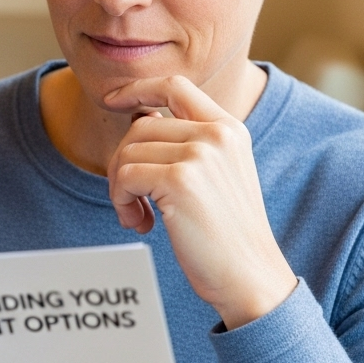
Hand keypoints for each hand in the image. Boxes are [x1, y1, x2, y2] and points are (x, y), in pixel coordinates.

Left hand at [105, 75, 296, 328]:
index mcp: (229, 128)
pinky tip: (141, 224)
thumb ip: (188, 144)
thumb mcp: (218, 175)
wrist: (250, 276)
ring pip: (127, 152)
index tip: (112, 99)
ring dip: (120, 188)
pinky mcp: (179, 180)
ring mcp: (199, 154)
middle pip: (140, 126)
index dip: (137, 88)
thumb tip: (142, 118)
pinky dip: (121, 202)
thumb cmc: (226, 235)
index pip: (174, 85)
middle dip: (123, 162)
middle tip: (131, 200)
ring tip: (139, 216)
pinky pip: (123, 177)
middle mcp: (217, 133)